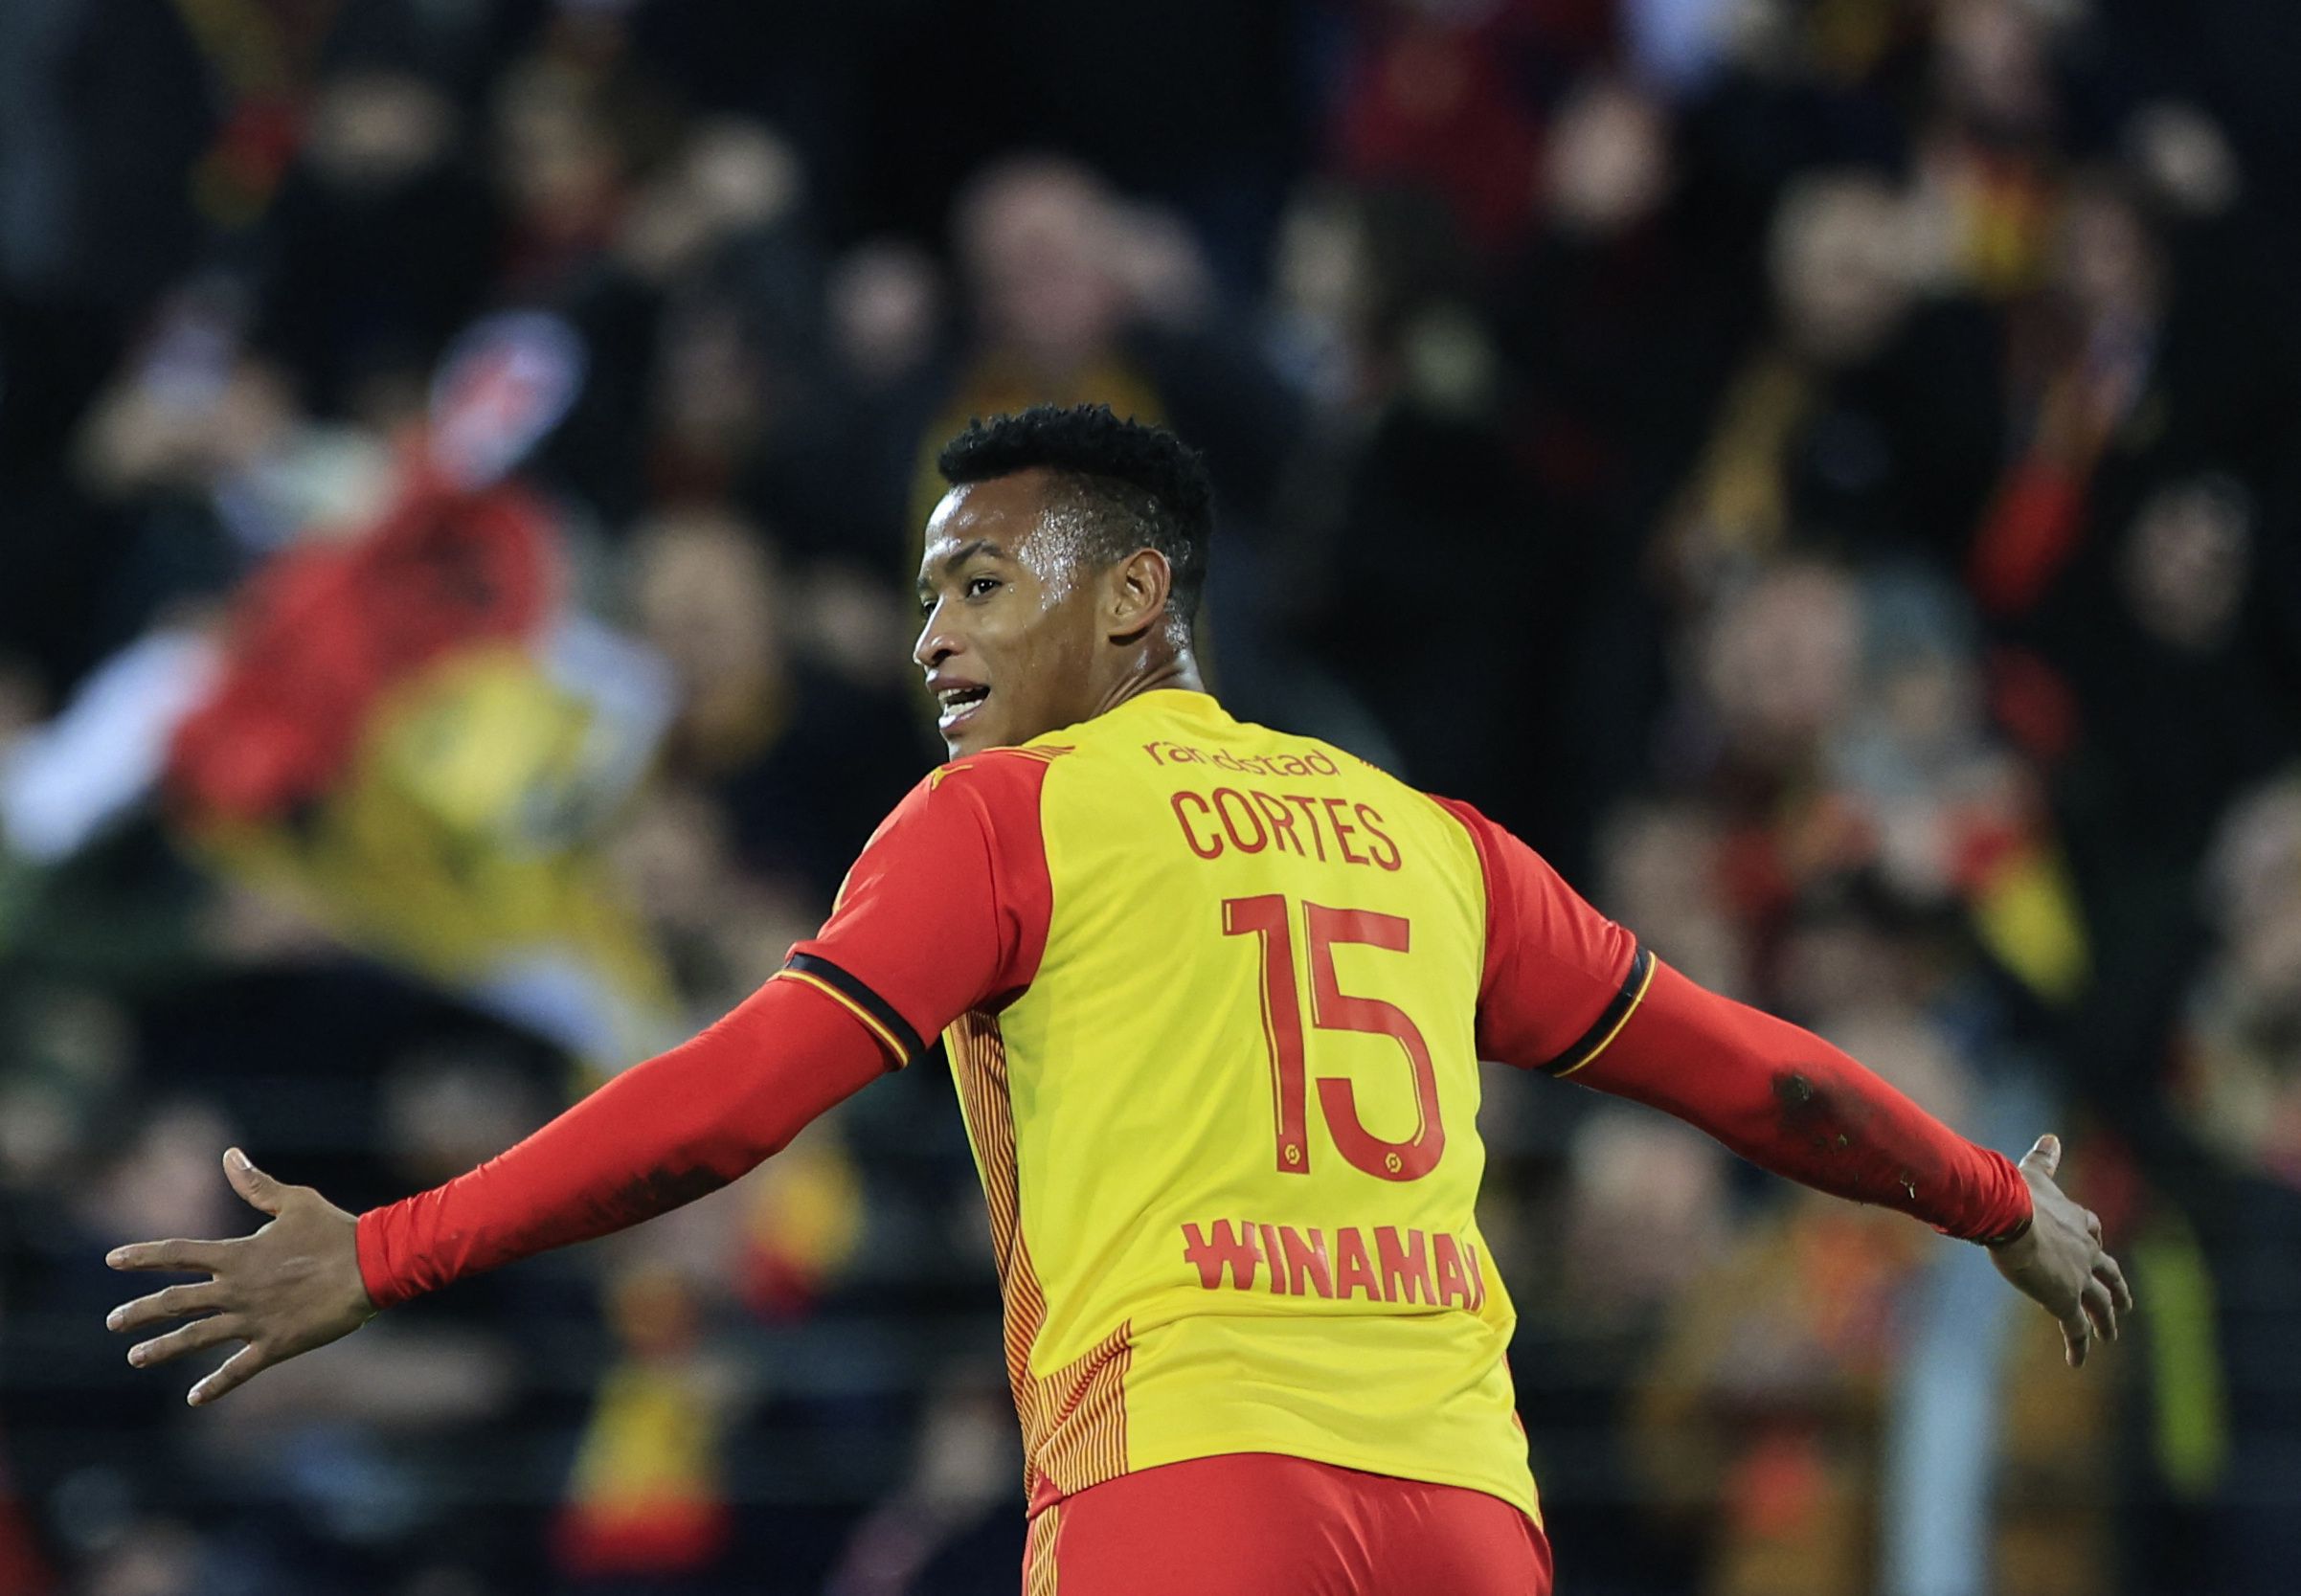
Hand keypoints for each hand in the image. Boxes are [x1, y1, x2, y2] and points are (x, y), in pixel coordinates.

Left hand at [105, 1147, 376, 1405]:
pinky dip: (215, 1385)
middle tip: (114, 1322)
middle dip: (140, 1312)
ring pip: (195, 1338)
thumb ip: (256, 1185)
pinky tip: (194, 1398)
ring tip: (135, 1357)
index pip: (178, 1254)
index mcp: (238, 1255)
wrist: (371, 1266)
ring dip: (162, 1348)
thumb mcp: (294, 1201)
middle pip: (175, 1302)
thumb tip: (229, 1156)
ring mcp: (253, 1320)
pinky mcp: (275, 1344)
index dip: (143, 1255)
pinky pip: (238, 1369)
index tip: (113, 1259)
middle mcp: (237, 1289)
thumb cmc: (335, 1230)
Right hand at [1987, 1134, 2134, 1367]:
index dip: (2094, 1238)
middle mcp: (2086, 1251)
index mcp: (2078, 1221)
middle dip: (2117, 1288)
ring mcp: (2079, 1278)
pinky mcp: (2066, 1300)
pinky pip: (2077, 1329)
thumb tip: (2052, 1137)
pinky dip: (2078, 1346)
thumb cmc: (2017, 1193)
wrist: (2013, 1218)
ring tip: (2110, 1335)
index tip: (2095, 1242)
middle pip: (2110, 1274)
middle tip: (2124, 1302)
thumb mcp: (2033, 1173)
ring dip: (2106, 1320)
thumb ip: (2045, 1158)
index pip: (2093, 1230)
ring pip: (2101, 1305)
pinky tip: (2077, 1362)